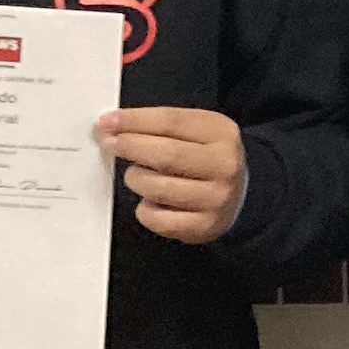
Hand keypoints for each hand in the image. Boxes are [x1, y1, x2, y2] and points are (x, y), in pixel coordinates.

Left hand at [100, 105, 247, 243]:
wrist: (241, 195)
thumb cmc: (205, 158)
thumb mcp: (195, 131)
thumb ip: (159, 126)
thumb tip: (114, 126)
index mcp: (221, 133)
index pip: (171, 122)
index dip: (134, 121)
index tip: (107, 122)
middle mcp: (224, 166)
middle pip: (166, 154)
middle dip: (130, 147)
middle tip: (110, 145)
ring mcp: (215, 199)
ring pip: (159, 188)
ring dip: (136, 179)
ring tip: (137, 175)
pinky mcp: (204, 226)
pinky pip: (159, 220)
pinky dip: (145, 210)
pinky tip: (150, 201)